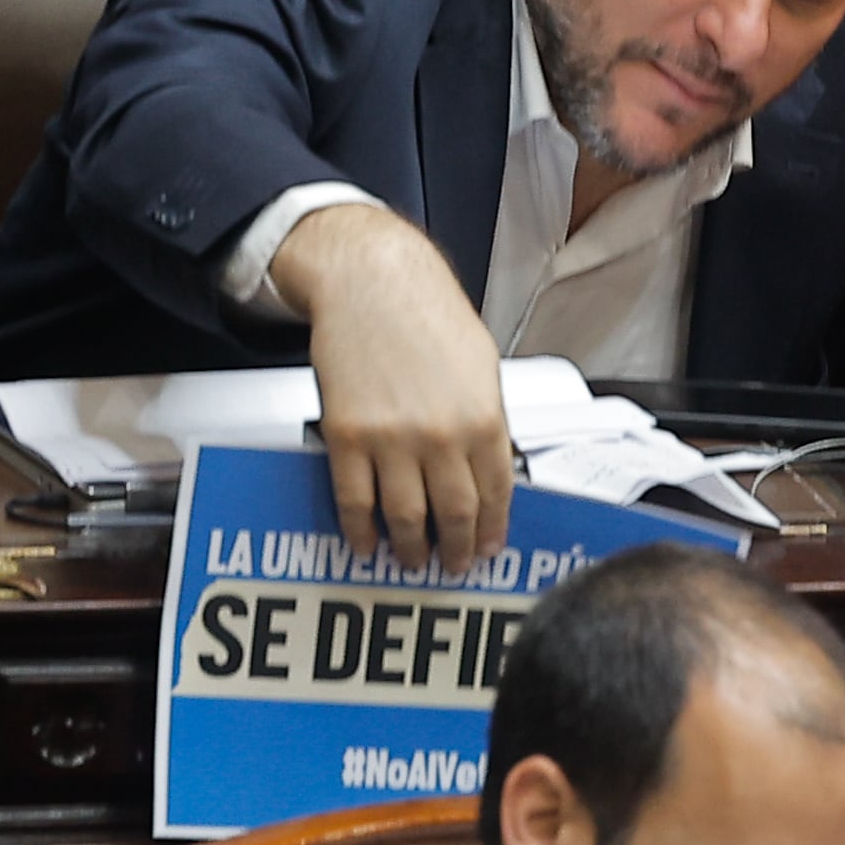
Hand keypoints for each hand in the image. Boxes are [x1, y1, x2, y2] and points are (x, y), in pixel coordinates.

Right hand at [272, 202, 512, 571]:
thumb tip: (489, 465)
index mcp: (483, 419)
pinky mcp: (348, 437)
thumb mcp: (480, 364)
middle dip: (456, 549)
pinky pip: (355, 502)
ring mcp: (393, 441)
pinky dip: (361, 531)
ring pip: (406, 519)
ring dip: (410, 549)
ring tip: (410, 559)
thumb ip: (486, 418)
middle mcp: (442, 436)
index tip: (488, 548)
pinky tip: (366, 542)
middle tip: (453, 564)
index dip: (492, 530)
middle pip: (455, 517)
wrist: (371, 280)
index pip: (496, 496)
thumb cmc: (424, 311)